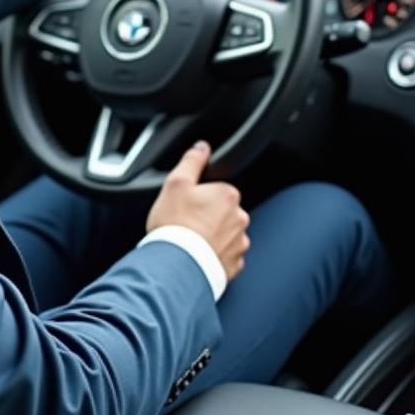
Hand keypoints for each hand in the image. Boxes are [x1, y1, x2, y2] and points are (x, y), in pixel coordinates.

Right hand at [145, 141, 250, 282]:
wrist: (176, 267)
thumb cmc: (175, 225)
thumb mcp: (176, 183)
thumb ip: (192, 161)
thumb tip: (202, 147)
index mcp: (228, 195)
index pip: (217, 189)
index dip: (199, 196)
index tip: (186, 205)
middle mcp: (240, 219)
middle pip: (222, 212)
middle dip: (207, 216)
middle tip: (185, 223)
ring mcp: (239, 245)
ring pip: (225, 235)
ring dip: (211, 237)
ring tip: (189, 242)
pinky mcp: (233, 266)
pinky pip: (224, 257)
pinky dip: (213, 256)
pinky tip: (196, 256)